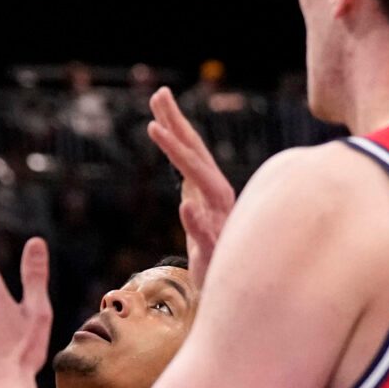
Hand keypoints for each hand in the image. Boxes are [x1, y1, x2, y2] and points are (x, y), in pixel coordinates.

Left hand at [146, 87, 235, 280]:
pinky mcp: (215, 252)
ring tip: (156, 130)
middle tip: (158, 95)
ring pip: (201, 184)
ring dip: (179, 155)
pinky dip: (195, 220)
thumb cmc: (213, 251)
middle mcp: (217, 199)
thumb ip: (192, 188)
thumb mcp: (197, 213)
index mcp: (210, 189)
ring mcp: (218, 222)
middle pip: (196, 155)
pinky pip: (206, 234)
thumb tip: (183, 166)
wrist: (232, 294)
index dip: (176, 122)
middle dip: (177, 124)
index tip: (160, 94)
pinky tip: (185, 205)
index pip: (192, 150)